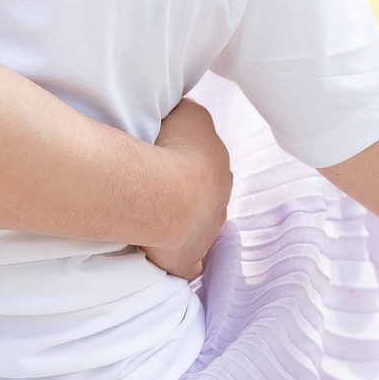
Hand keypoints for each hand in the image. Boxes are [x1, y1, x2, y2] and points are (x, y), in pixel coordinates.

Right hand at [139, 98, 230, 279]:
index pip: (209, 167)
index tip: (171, 163)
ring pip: (200, 230)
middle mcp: (219, 203)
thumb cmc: (175, 149)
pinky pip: (187, 265)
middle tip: (162, 191)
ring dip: (184, 224)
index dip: (190, 165)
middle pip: (208, 199)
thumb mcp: (189, 114)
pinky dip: (182, 263)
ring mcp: (205, 235)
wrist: (168, 193)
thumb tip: (186, 117)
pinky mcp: (186, 260)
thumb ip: (190, 116)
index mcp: (220, 170)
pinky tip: (169, 260)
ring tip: (158, 219)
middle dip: (190, 196)